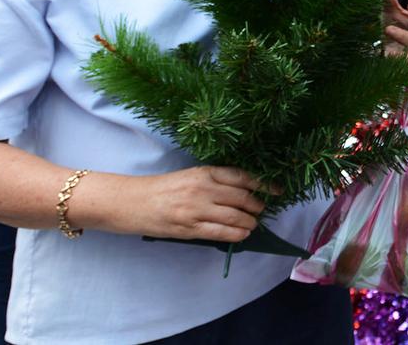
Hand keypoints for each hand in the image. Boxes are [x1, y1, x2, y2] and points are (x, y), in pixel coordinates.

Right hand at [127, 166, 268, 242]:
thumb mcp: (189, 176)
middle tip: (262, 210)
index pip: (241, 176)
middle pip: (242, 197)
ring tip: (253, 224)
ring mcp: (197, 209)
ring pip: (235, 217)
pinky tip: (242, 234)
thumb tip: (241, 193)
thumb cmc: (161, 189)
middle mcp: (203, 189)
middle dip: (257, 205)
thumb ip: (212, 182)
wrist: (131, 202)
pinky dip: (237, 234)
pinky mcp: (190, 228)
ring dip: (249, 222)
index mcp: (204, 172)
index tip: (276, 189)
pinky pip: (221, 233)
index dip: (262, 183)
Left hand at [384, 2, 407, 63]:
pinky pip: (404, 69)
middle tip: (387, 29)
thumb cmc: (393, 29)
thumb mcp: (389, 12)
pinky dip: (395, 63)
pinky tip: (385, 58)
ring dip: (398, 49)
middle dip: (406, 37)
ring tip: (384, 38)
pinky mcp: (404, 70)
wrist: (386, 54)